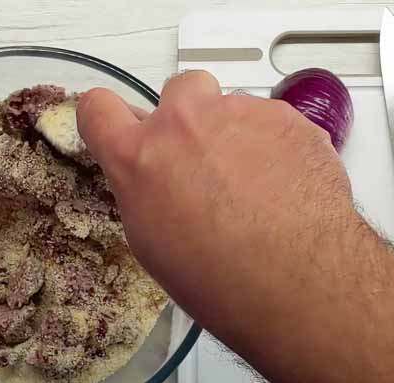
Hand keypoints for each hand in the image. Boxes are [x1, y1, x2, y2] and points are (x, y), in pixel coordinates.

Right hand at [76, 71, 357, 358]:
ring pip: (234, 109)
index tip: (121, 128)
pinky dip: (279, 148)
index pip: (99, 109)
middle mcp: (184, 123)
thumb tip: (156, 179)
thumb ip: (146, 190)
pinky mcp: (286, 117)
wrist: (295, 281)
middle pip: (179, 90)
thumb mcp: (154, 244)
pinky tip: (288, 189)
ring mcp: (239, 112)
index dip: (110, 118)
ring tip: (259, 190)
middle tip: (208, 163)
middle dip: (191, 118)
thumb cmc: (219, 280)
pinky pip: (276, 123)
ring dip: (240, 138)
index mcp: (139, 157)